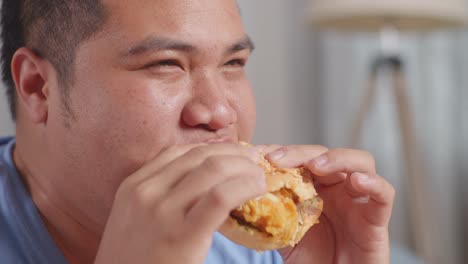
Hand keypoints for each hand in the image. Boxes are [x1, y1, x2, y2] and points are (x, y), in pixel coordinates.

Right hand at [94, 144, 265, 263]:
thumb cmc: (136, 261)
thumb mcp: (135, 219)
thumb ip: (160, 196)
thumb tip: (202, 181)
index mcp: (134, 186)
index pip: (180, 152)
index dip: (214, 148)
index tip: (234, 154)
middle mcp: (145, 193)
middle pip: (200, 156)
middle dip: (235, 153)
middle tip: (255, 161)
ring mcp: (162, 212)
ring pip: (213, 169)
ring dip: (245, 168)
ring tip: (260, 176)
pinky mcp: (182, 235)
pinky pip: (220, 197)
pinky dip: (245, 186)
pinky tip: (257, 189)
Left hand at [261, 145, 394, 263]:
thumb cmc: (313, 260)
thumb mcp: (284, 234)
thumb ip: (271, 215)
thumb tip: (244, 199)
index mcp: (314, 187)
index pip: (300, 159)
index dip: (280, 152)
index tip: (258, 153)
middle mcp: (336, 187)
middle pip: (325, 155)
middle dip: (300, 153)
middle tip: (277, 159)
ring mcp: (358, 199)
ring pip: (360, 162)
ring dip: (337, 158)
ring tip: (317, 164)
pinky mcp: (377, 217)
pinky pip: (384, 193)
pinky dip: (373, 184)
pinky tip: (357, 181)